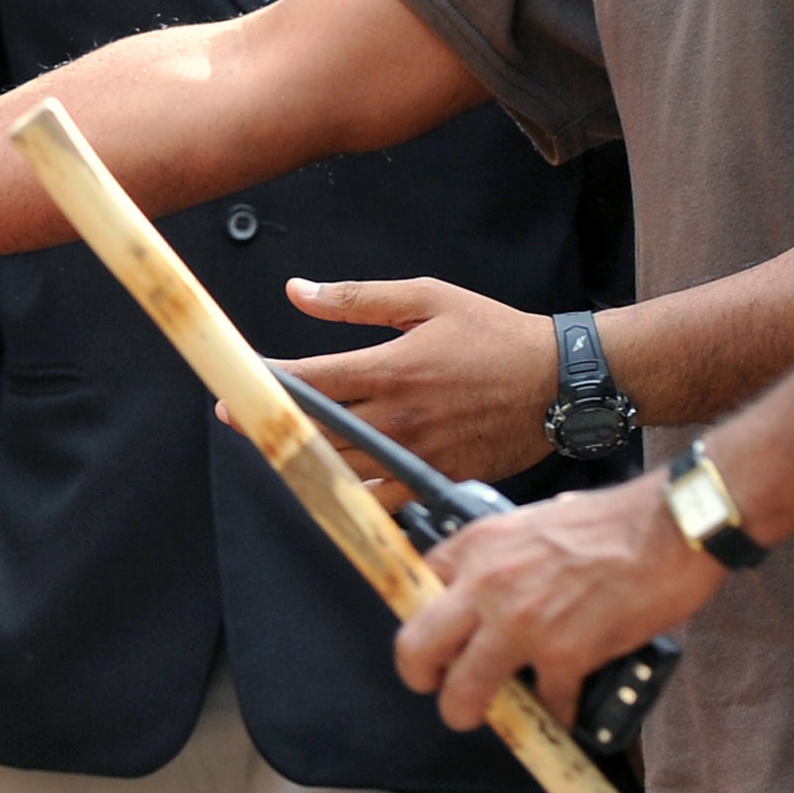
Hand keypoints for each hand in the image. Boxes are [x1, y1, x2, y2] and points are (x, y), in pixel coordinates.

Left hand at [267, 277, 562, 487]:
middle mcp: (399, 417)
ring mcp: (418, 454)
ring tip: (279, 445)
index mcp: (391, 368)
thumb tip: (297, 291)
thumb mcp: (428, 298)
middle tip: (238, 419)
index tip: (233, 386)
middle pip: (316, 433)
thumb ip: (357, 299)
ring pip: (341, 470)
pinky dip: (352, 495)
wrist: (560, 382)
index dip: (265, 386)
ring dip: (304, 459)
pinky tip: (332, 481)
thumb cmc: (494, 333)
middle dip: (272, 425)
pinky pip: (381, 501)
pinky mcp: (438, 479)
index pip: (310, 382)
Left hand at [395, 475, 721, 732]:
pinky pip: (546, 706)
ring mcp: (522, 624)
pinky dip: (556, 715)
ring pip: (464, 690)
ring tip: (484, 717)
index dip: (423, 617)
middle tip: (435, 686)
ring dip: (469, 711)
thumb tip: (495, 587)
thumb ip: (504, 556)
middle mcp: (487, 584)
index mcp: (478, 545)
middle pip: (416, 646)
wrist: (670, 528)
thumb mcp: (534, 522)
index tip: (434, 635)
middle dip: (420, 675)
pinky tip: (564, 711)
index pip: (417, 585)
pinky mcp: (565, 656)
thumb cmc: (613, 521)